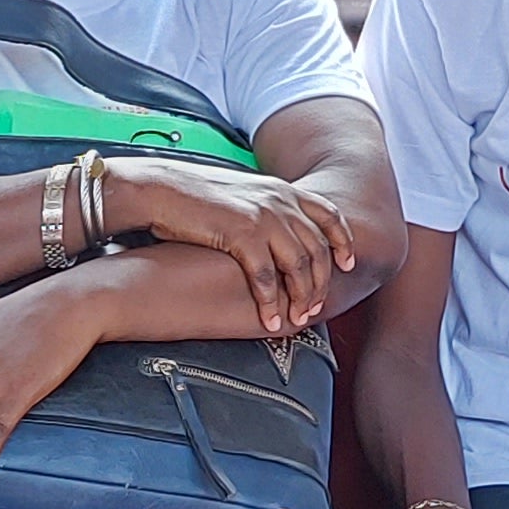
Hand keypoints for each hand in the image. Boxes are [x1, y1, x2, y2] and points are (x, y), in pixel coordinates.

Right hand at [110, 159, 357, 333]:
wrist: (160, 188)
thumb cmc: (195, 196)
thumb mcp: (243, 193)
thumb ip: (268, 209)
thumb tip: (282, 233)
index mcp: (282, 190)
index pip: (329, 214)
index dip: (343, 241)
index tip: (348, 264)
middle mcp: (279, 200)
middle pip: (317, 248)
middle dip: (320, 283)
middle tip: (316, 309)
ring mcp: (262, 216)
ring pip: (298, 265)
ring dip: (300, 297)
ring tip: (296, 319)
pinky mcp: (241, 233)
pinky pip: (266, 276)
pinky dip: (269, 302)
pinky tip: (269, 319)